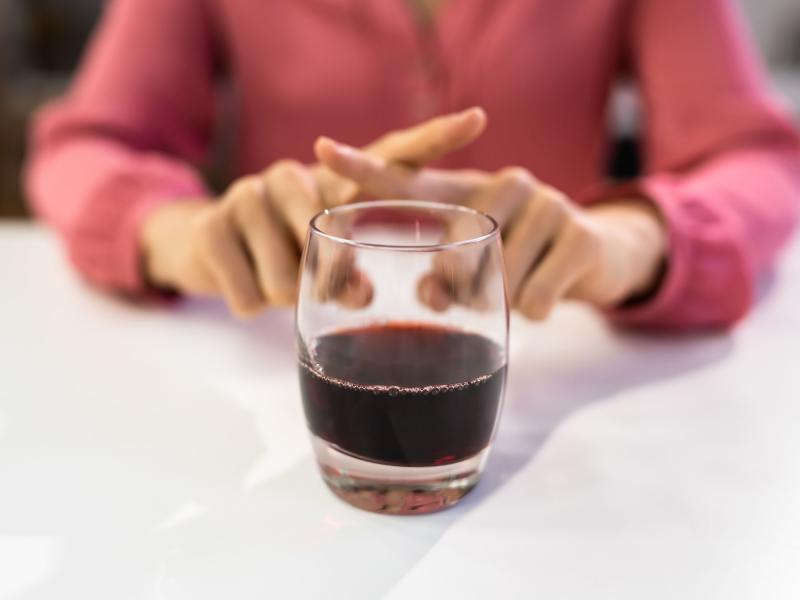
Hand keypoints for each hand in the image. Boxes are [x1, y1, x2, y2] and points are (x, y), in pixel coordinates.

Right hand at [140, 108, 486, 316]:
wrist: (206, 249)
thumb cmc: (285, 254)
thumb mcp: (323, 259)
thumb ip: (352, 272)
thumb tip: (364, 298)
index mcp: (337, 183)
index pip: (392, 155)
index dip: (435, 138)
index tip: (478, 119)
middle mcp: (296, 176)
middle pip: (328, 240)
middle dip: (329, 281)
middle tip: (329, 290)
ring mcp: (249, 194)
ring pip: (286, 277)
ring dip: (284, 296)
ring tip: (276, 280)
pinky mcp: (212, 224)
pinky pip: (247, 294)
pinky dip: (249, 305)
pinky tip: (245, 287)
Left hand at [315, 140, 666, 319]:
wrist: (596, 253)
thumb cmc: (517, 259)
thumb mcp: (476, 266)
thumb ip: (439, 280)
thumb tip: (426, 293)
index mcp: (466, 193)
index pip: (408, 181)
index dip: (364, 167)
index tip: (321, 148)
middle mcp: (504, 185)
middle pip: (454, 255)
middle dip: (457, 290)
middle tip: (473, 292)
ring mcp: (547, 204)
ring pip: (497, 283)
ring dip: (500, 303)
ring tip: (520, 283)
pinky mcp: (580, 236)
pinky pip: (535, 301)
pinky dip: (536, 312)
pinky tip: (547, 293)